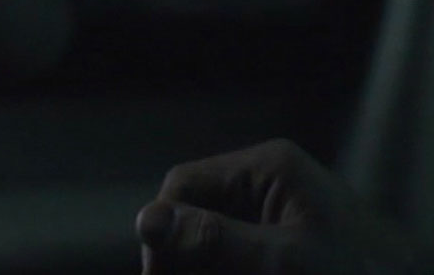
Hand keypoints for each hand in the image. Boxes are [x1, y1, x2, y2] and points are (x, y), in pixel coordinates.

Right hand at [135, 140, 433, 274]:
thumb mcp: (283, 263)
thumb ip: (213, 240)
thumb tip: (145, 219)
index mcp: (267, 168)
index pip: (183, 185)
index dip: (164, 231)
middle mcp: (268, 183)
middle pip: (195, 214)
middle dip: (185, 258)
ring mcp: (278, 216)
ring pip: (213, 243)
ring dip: (205, 267)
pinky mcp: (287, 246)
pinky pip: (238, 256)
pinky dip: (231, 269)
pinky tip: (244, 274)